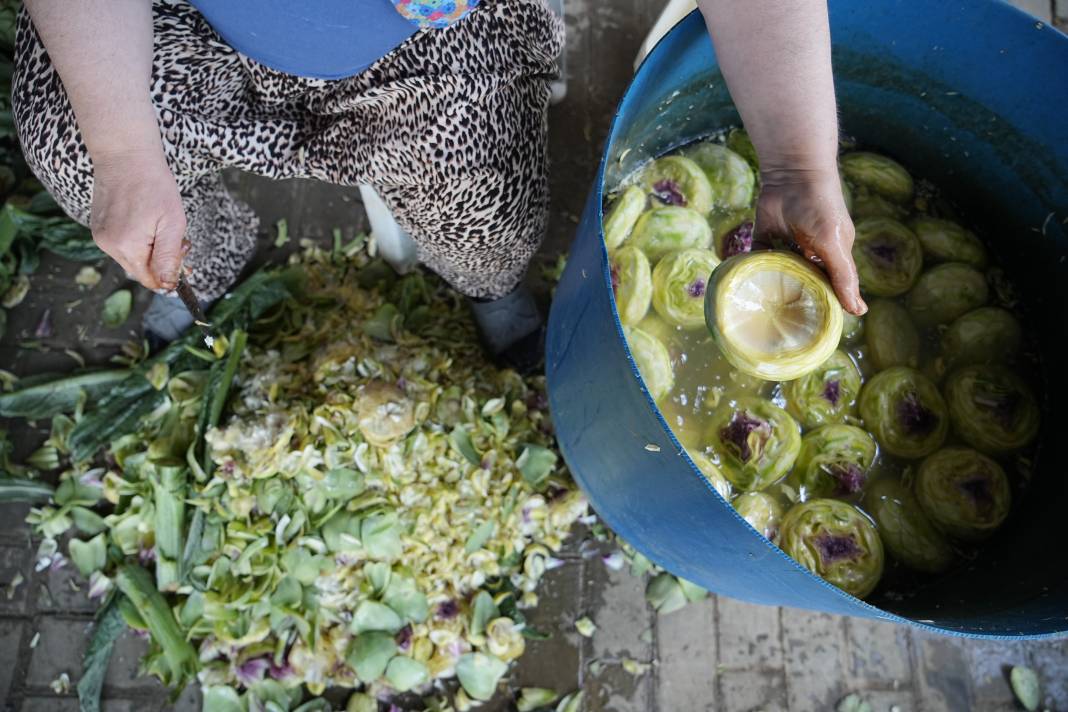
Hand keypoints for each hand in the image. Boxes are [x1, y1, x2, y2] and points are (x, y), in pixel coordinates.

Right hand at [90, 149, 187, 291]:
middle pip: (140, 270)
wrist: (126, 155)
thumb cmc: (154, 186)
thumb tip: (166, 285)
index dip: (169, 277)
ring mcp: (100, 235)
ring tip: (163, 226)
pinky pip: (122, 244)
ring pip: (132, 257)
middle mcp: (108, 245)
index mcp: (127, 247)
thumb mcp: (172, 224)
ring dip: (150, 250)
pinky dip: (137, 240)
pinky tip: (147, 221)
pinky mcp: (98, 226)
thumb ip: (168, 258)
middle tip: (180, 242)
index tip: (184, 266)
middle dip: (162, 261)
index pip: (150, 279)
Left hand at [755, 167, 866, 315]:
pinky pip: (757, 256)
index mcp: (833, 254)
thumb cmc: (821, 207)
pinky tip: (744, 286)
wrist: (792, 172)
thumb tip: (857, 311)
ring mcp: (788, 243)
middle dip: (796, 298)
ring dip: (772, 285)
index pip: (831, 286)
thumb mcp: (834, 244)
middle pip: (803, 281)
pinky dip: (751, 268)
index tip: (818, 328)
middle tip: (787, 325)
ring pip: (779, 271)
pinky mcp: (765, 234)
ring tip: (763, 312)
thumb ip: (843, 276)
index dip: (827, 305)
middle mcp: (811, 251)